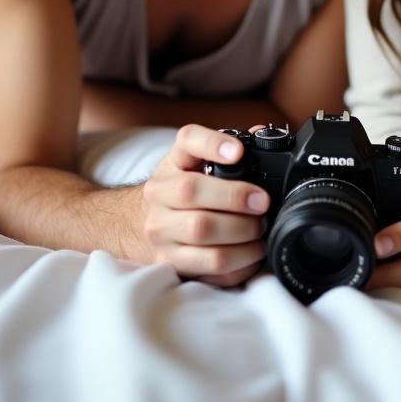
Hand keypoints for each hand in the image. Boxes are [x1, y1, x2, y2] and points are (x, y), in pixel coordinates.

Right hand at [140, 124, 270, 286]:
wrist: (137, 226)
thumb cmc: (182, 190)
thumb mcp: (196, 163)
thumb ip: (228, 148)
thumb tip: (260, 134)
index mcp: (173, 162)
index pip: (187, 140)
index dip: (213, 144)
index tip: (239, 152)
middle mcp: (159, 193)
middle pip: (192, 191)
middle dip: (235, 197)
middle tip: (262, 202)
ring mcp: (160, 230)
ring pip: (201, 232)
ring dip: (241, 233)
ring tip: (261, 230)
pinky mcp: (169, 262)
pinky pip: (209, 267)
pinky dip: (239, 262)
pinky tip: (253, 253)